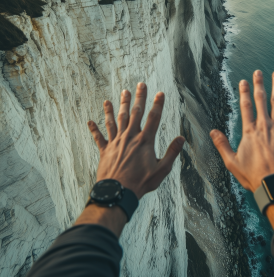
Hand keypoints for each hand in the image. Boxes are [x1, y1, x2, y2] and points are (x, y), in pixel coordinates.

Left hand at [88, 83, 184, 199]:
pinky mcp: (105, 150)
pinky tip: (90, 121)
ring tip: (120, 94)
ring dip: (118, 106)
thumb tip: (181, 138)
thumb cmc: (140, 182)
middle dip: (138, 97)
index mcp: (144, 141)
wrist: (118, 192)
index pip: (153, 118)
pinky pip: (99, 137)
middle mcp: (130, 137)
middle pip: (135, 113)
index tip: (160, 93)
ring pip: (116, 119)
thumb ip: (172, 152)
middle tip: (140, 85)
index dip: (158, 104)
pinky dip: (94, 129)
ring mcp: (116, 142)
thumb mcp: (162, 169)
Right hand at [210, 70, 273, 192]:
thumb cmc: (252, 175)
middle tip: (262, 72)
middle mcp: (267, 127)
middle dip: (263, 85)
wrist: (273, 186)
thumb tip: (212, 131)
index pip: (247, 106)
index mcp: (251, 131)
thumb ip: (222, 145)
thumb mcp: (231, 162)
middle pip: (265, 101)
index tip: (244, 81)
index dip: (245, 92)